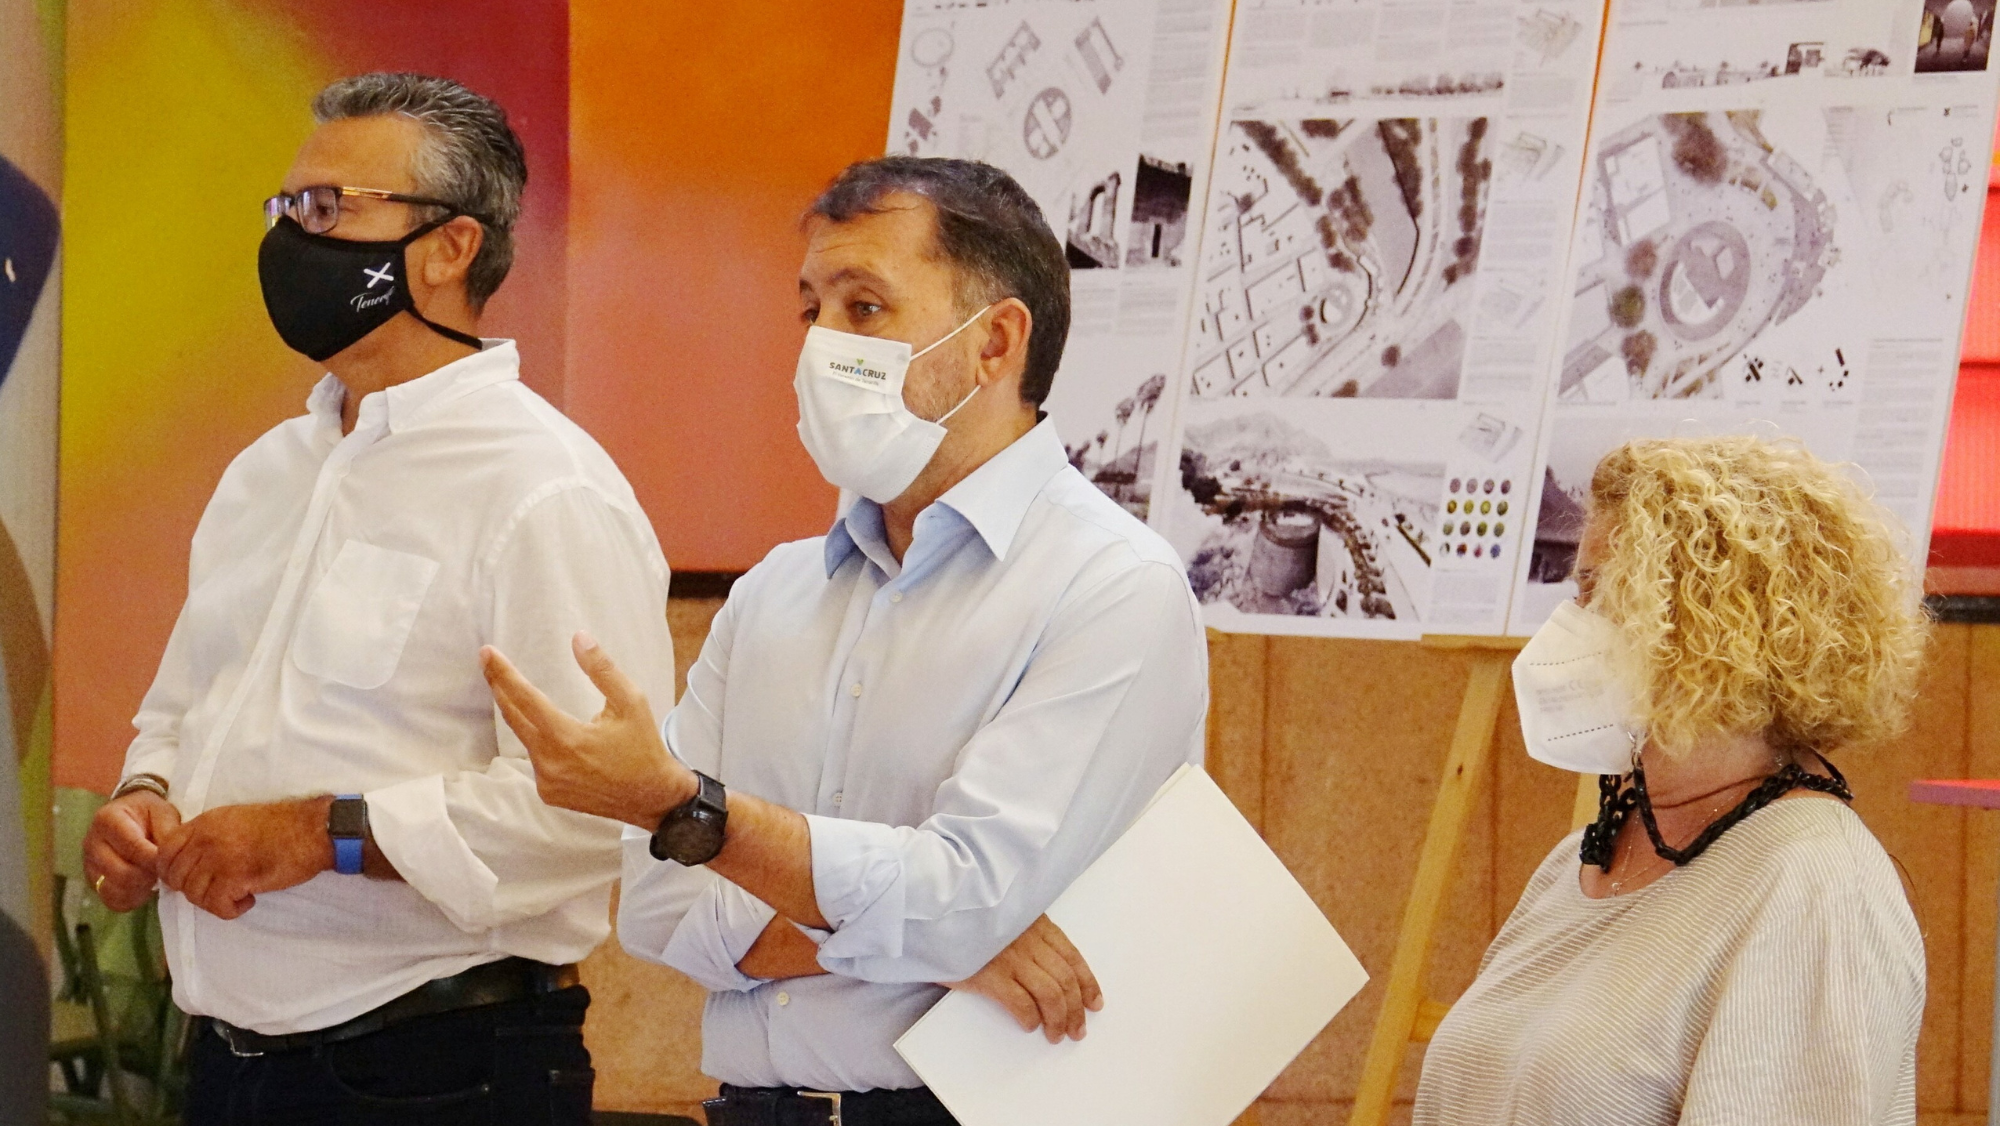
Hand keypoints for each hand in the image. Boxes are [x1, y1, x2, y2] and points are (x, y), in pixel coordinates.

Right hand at [81, 792, 181, 911]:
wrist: (132, 818)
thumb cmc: (150, 814)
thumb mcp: (163, 813)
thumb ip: (168, 833)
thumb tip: (170, 859)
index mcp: (107, 819)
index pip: (133, 847)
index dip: (155, 858)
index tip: (172, 862)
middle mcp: (92, 843)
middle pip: (122, 873)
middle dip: (150, 875)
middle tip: (166, 870)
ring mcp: (90, 865)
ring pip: (117, 890)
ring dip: (142, 888)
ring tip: (156, 875)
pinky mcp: (94, 882)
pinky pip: (113, 900)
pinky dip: (133, 898)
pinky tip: (146, 885)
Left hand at [157, 798, 334, 919]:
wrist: (315, 831)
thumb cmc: (283, 827)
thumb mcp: (236, 819)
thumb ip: (208, 835)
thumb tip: (188, 862)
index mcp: (205, 822)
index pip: (165, 851)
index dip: (172, 871)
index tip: (191, 878)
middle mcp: (207, 838)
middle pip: (176, 877)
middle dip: (194, 890)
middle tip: (219, 890)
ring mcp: (220, 857)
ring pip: (194, 895)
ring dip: (215, 901)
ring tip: (239, 894)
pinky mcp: (237, 877)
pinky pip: (217, 906)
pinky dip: (232, 910)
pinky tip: (249, 899)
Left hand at [481, 632, 692, 827]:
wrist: (652, 798)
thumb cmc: (643, 747)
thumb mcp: (631, 702)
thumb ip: (602, 669)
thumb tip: (578, 639)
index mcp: (566, 738)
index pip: (525, 698)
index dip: (504, 673)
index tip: (487, 653)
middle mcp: (550, 762)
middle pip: (513, 716)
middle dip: (499, 686)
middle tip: (487, 662)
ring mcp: (546, 781)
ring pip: (525, 738)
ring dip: (522, 715)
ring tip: (517, 692)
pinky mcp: (549, 793)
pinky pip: (536, 759)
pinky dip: (540, 742)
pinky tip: (556, 736)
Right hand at [947, 915, 1101, 1042]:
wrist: (932, 911)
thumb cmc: (966, 913)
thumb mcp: (1004, 913)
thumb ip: (1024, 932)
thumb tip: (1044, 966)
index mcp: (1035, 922)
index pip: (1072, 957)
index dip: (1088, 983)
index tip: (1094, 1001)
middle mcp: (1028, 940)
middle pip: (1065, 980)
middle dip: (1076, 1009)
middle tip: (1077, 1028)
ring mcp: (1011, 957)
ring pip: (1050, 995)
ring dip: (1058, 1019)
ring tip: (1057, 1034)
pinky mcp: (990, 975)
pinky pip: (1021, 1003)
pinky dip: (1030, 1018)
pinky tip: (1030, 1025)